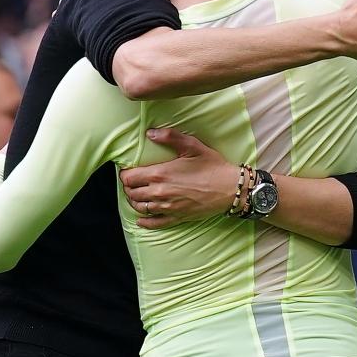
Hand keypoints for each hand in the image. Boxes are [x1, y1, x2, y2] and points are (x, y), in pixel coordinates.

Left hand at [120, 129, 237, 227]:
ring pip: (140, 208)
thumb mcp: (193, 146)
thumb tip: (150, 133)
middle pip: (132, 193)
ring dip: (135, 201)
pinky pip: (155, 223)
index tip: (128, 171)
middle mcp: (160, 193)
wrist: (231, 189)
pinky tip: (141, 219)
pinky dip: (145, 221)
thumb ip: (170, 137)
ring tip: (137, 195)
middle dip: (129, 187)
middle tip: (133, 182)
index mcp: (160, 174)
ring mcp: (168, 207)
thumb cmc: (213, 166)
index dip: (125, 174)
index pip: (129, 178)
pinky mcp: (177, 217)